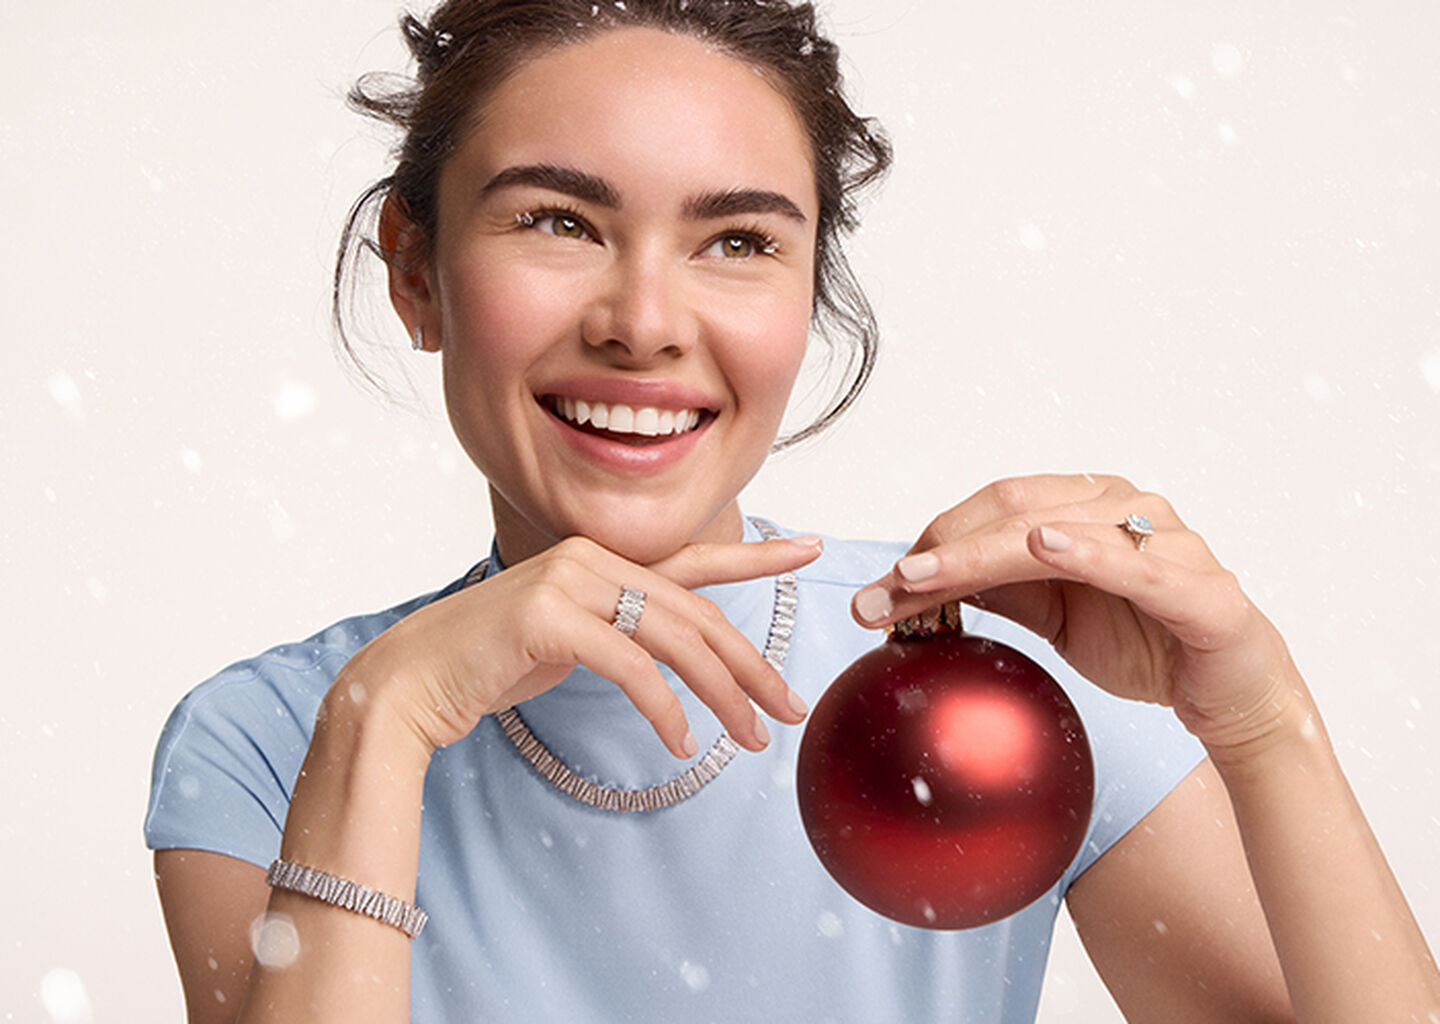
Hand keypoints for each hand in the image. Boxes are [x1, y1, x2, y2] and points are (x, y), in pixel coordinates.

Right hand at [340, 533, 821, 759]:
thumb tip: (677, 656)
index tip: (808, 547)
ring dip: (721, 694)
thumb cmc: (489, 663)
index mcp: (600, 559)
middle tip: (790, 705)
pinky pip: (630, 665)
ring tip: (749, 738)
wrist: (410, 681)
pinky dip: (664, 708)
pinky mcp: (546, 616)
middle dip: (750, 664)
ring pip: (673, 638)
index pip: (693, 558)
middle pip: (695, 612)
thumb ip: (620, 630)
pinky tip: (680, 743)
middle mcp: (589, 559)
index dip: (755, 553)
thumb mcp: (569, 639)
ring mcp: (566, 581)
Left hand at [851, 474, 1307, 754]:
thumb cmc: (1147, 641)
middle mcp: (1126, 507)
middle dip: (937, 552)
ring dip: (978, 556)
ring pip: (1055, 532)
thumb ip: (1000, 588)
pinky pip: (1136, 563)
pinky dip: (1087, 552)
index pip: (993, 508)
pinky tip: (1042, 548)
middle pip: (1011, 512)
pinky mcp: (1201, 588)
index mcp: (1088, 504)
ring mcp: (1167, 540)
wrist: (1232, 694)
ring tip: (923, 577)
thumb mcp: (1054, 614)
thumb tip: (921, 580)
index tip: (880, 586)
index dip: (932, 540)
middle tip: (881, 592)